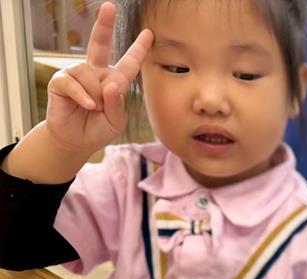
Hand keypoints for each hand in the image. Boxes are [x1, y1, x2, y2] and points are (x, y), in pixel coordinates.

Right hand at [44, 2, 152, 157]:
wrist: (76, 141)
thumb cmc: (98, 129)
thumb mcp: (116, 121)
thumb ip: (117, 104)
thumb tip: (110, 85)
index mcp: (114, 80)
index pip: (129, 63)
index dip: (138, 49)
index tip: (149, 33)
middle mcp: (96, 72)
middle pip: (100, 44)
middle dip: (104, 25)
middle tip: (108, 6)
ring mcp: (78, 75)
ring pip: (90, 76)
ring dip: (96, 96)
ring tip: (94, 109)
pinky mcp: (61, 81)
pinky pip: (73, 83)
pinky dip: (83, 96)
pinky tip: (88, 106)